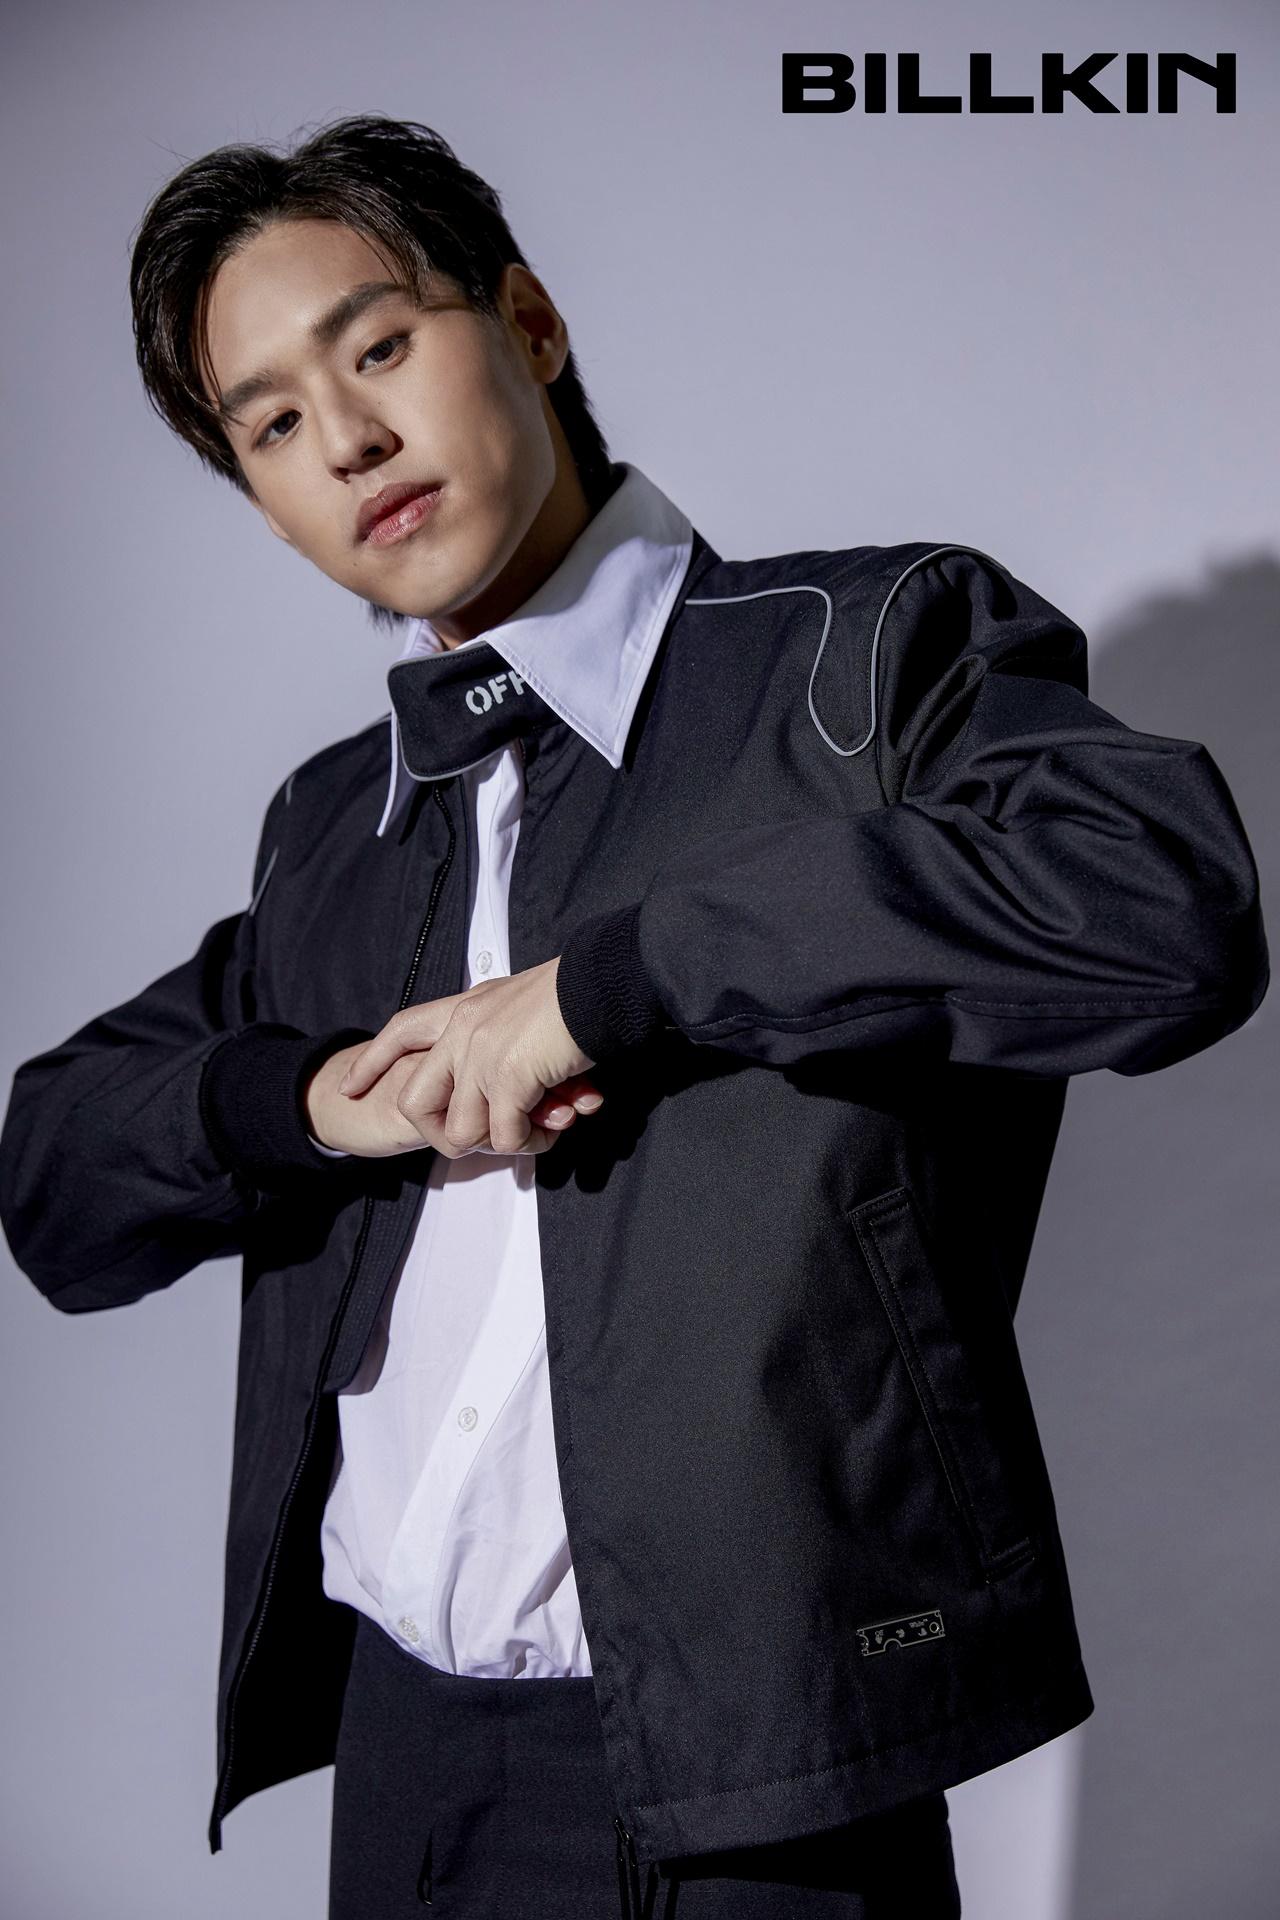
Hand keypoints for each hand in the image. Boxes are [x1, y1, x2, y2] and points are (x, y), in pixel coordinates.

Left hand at [305, 958, 602, 1157]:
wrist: (603, 983)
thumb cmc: (580, 996)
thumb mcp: (524, 1010)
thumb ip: (506, 1042)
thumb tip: (515, 1093)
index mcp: (467, 1007)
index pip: (401, 1031)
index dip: (371, 1062)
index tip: (348, 1088)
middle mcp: (464, 1030)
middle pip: (415, 1103)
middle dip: (442, 1134)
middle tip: (485, 1140)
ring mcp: (480, 1055)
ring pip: (463, 1132)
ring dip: (504, 1141)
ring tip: (541, 1130)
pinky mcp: (508, 1077)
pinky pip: (506, 1136)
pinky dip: (533, 1141)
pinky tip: (559, 1123)